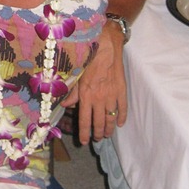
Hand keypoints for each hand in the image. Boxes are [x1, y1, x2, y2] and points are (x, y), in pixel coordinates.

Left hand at [61, 22, 126, 143]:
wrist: (105, 46)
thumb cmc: (88, 58)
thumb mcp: (76, 76)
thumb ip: (72, 93)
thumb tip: (65, 105)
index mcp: (86, 96)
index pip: (85, 120)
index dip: (85, 133)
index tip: (84, 141)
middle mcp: (99, 98)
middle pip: (99, 122)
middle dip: (97, 134)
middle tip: (97, 139)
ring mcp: (112, 96)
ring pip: (111, 118)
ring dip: (109, 129)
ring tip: (107, 134)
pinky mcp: (121, 90)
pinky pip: (123, 108)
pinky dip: (122, 117)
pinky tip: (120, 123)